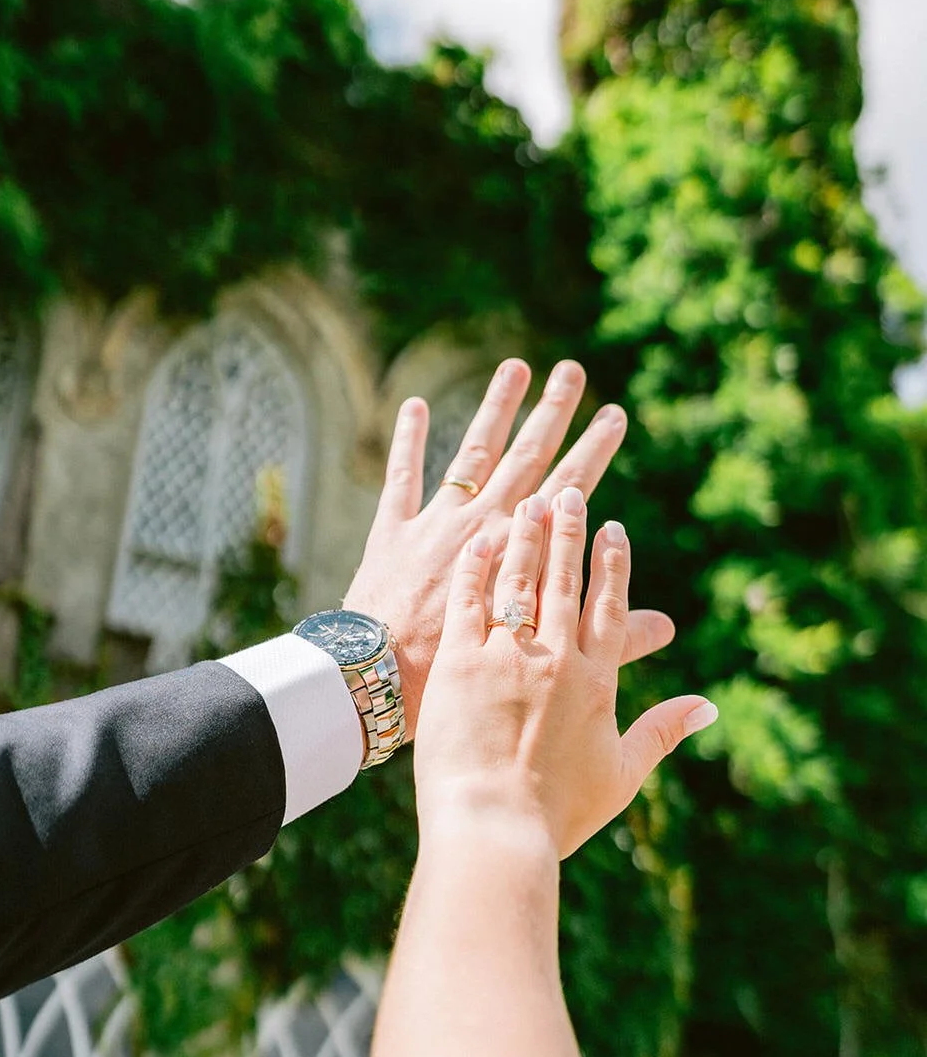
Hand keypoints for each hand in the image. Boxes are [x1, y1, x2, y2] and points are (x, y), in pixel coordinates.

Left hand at [344, 358, 674, 735]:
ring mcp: (438, 528)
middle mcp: (487, 529)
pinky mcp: (393, 535)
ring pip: (472, 456)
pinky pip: (402, 479)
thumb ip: (614, 640)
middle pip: (526, 460)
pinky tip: (414, 404)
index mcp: (526, 558)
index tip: (613, 415)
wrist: (386, 689)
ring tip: (515, 367)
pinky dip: (408, 442)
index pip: (569, 492)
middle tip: (572, 371)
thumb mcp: (552, 667)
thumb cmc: (474, 686)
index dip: (593, 451)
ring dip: (494, 409)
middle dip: (553, 414)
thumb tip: (669, 628)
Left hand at [413, 488, 717, 858]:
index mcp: (596, 682)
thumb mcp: (621, 774)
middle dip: (569, 532)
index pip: (608, 606)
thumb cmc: (557, 812)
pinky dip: (477, 567)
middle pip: (564, 581)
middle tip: (571, 492)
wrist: (494, 827)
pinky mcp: (459, 664)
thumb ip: (664, 732)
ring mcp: (506, 657)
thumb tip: (709, 708)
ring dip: (527, 537)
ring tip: (530, 501)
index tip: (613, 528)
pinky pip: (469, 602)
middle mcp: (555, 658)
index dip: (611, 563)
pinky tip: (480, 539)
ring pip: (519, 581)